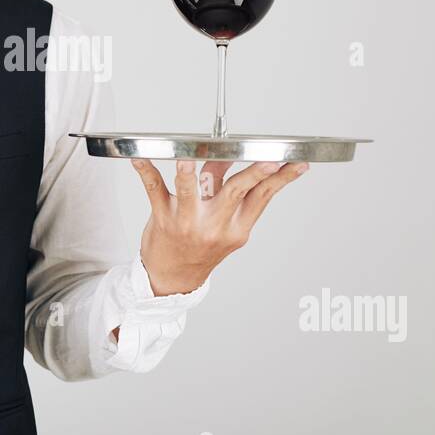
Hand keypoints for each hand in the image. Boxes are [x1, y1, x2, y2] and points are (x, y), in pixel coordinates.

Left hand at [130, 158, 308, 294]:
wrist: (172, 279)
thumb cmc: (200, 249)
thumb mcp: (226, 228)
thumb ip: (231, 190)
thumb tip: (232, 154)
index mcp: (236, 228)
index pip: (263, 197)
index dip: (281, 178)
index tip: (295, 162)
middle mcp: (214, 225)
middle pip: (237, 192)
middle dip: (254, 174)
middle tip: (266, 159)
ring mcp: (188, 221)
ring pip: (190, 191)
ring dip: (189, 172)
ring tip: (187, 158)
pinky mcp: (163, 217)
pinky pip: (154, 189)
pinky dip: (146, 171)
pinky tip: (139, 157)